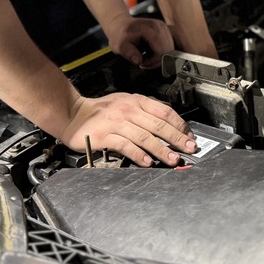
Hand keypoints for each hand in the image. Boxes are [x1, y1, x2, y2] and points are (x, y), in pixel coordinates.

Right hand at [63, 93, 196, 166]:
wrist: (74, 114)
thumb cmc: (102, 111)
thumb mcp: (126, 103)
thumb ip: (146, 111)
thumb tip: (169, 123)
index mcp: (137, 101)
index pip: (165, 112)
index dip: (180, 125)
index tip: (189, 137)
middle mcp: (129, 110)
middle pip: (159, 125)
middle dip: (177, 139)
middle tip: (189, 149)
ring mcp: (117, 122)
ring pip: (145, 137)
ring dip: (161, 150)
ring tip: (172, 159)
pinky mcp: (106, 136)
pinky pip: (126, 146)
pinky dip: (138, 155)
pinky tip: (148, 162)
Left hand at [104, 12, 172, 68]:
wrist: (121, 24)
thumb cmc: (120, 34)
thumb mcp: (120, 45)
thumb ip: (129, 53)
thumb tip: (138, 61)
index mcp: (151, 28)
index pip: (161, 52)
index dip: (152, 61)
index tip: (141, 63)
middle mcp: (161, 27)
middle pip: (168, 52)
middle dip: (156, 61)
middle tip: (143, 61)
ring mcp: (164, 28)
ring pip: (169, 51)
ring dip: (158, 58)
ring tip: (145, 57)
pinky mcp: (165, 31)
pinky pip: (168, 47)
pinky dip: (160, 53)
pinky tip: (149, 53)